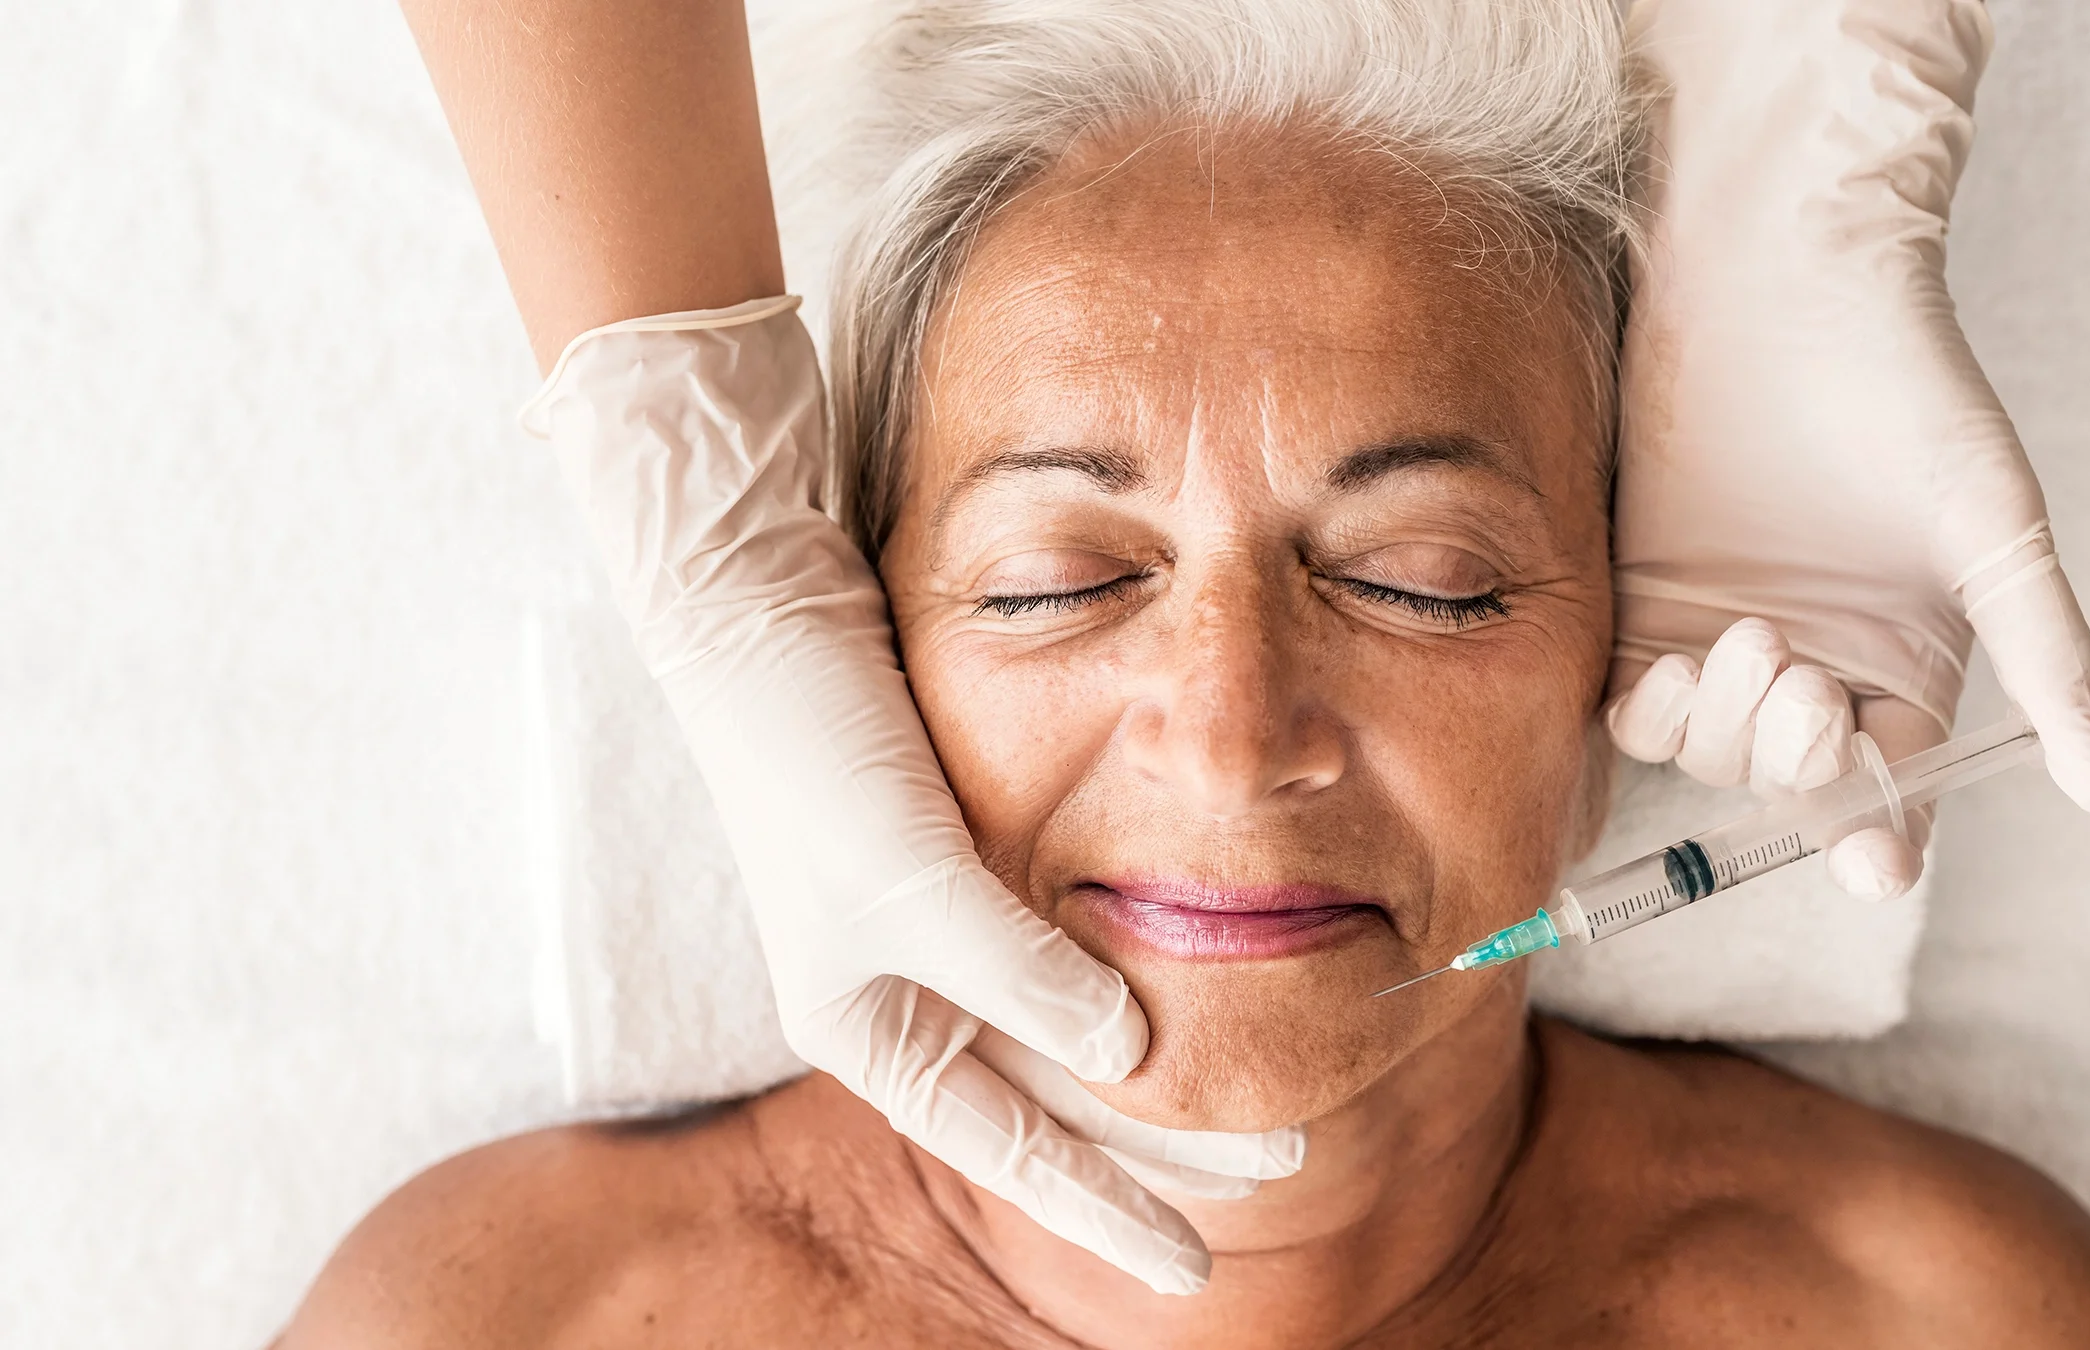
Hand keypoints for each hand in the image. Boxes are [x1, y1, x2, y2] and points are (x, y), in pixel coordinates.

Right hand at [527, 299, 1298, 1294]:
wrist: (761, 602)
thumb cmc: (811, 752)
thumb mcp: (914, 880)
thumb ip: (1021, 974)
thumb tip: (1135, 1051)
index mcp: (869, 1031)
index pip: (1012, 1151)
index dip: (1108, 1210)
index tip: (1200, 1270)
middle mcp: (907, 991)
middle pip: (1058, 1095)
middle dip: (1164, 1138)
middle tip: (1288, 1161)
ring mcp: (940, 924)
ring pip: (1076, 1021)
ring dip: (1165, 1056)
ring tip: (1269, 1087)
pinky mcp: (971, 851)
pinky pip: (1070, 939)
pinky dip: (1134, 966)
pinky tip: (1202, 979)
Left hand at [1610, 0, 2089, 838]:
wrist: (1782, 279)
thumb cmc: (1909, 391)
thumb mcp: (1992, 531)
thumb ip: (2050, 660)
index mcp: (1904, 666)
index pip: (1890, 792)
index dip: (1879, 837)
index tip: (1873, 860)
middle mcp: (1814, 669)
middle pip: (1792, 784)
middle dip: (1796, 762)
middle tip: (1803, 685)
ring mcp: (1721, 641)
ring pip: (1710, 756)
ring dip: (1727, 727)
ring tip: (1753, 636)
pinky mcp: (1644, 605)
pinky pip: (1634, 708)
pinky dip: (1653, 709)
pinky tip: (1675, 662)